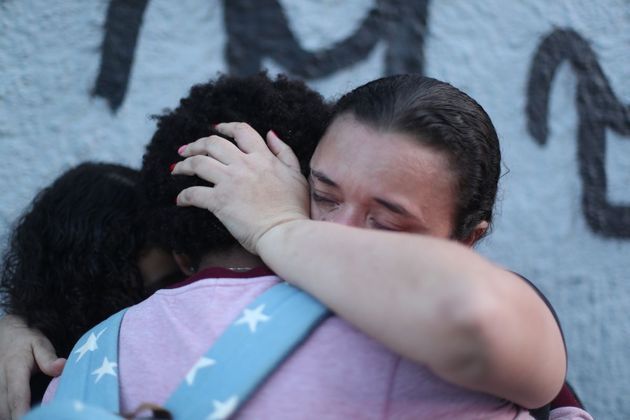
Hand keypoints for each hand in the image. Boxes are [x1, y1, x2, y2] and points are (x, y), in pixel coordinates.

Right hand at [0, 315, 65, 418]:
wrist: (6, 335)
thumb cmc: (27, 341)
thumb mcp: (39, 343)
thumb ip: (48, 357)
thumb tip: (60, 367)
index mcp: (14, 369)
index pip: (17, 396)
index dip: (22, 412)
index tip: (31, 419)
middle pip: (5, 408)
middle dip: (19, 417)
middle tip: (41, 417)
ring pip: (0, 410)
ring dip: (12, 415)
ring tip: (33, 415)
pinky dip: (8, 412)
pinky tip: (21, 413)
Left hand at [173, 122, 308, 253]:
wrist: (285, 232)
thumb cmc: (294, 209)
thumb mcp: (296, 175)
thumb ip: (284, 152)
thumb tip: (271, 134)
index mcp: (262, 157)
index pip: (241, 131)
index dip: (225, 127)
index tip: (214, 129)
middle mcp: (244, 165)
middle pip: (212, 143)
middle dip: (196, 144)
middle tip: (185, 150)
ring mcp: (230, 182)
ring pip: (198, 163)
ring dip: (184, 165)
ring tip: (176, 169)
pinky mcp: (219, 201)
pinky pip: (194, 193)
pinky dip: (184, 196)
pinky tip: (180, 200)